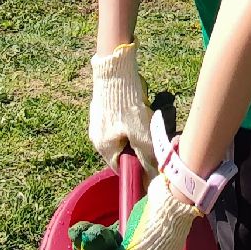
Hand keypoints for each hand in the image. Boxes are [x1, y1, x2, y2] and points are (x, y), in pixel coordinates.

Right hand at [89, 44, 155, 171]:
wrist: (116, 70)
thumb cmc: (126, 105)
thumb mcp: (141, 134)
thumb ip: (146, 157)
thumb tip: (152, 178)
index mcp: (103, 147)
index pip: (120, 168)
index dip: (137, 169)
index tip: (153, 164)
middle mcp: (97, 136)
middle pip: (123, 151)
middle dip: (139, 146)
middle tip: (153, 137)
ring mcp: (100, 121)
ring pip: (123, 134)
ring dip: (138, 131)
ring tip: (148, 120)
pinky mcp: (104, 108)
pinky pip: (121, 121)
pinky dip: (133, 119)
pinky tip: (141, 108)